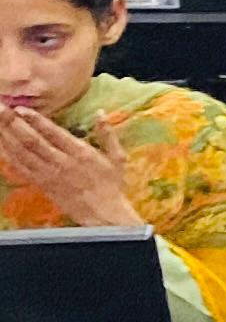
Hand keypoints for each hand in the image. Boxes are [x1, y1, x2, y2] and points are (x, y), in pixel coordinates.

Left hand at [0, 106, 140, 229]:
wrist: (103, 213)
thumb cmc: (111, 185)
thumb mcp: (117, 158)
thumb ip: (108, 134)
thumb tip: (101, 113)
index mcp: (80, 153)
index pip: (53, 133)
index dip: (35, 120)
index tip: (20, 108)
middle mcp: (61, 163)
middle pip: (32, 141)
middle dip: (13, 123)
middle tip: (0, 108)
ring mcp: (48, 174)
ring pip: (22, 153)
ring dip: (6, 136)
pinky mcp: (41, 184)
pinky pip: (19, 168)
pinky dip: (7, 155)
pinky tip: (0, 144)